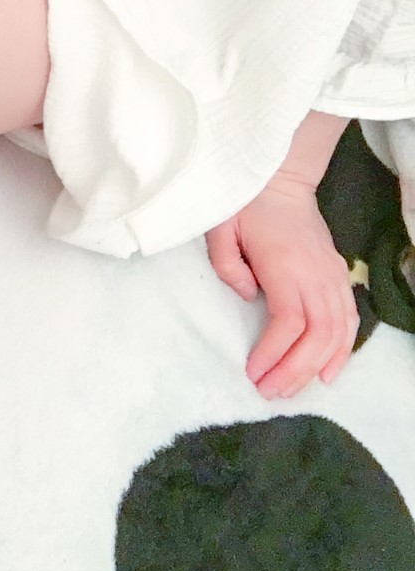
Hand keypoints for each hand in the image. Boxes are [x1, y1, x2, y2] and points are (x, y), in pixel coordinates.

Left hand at [205, 176, 358, 398]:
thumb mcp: (220, 229)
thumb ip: (227, 267)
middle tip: (270, 392)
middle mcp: (316, 273)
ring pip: (338, 331)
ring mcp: (332, 274)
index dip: (274, 351)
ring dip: (317, 366)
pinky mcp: (339, 274)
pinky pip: (349, 319)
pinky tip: (328, 372)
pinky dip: (343, 349)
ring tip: (294, 390)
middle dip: (294, 370)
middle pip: (317, 334)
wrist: (280, 177)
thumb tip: (248, 298)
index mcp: (285, 264)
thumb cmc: (244, 203)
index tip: (254, 371)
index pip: (289, 320)